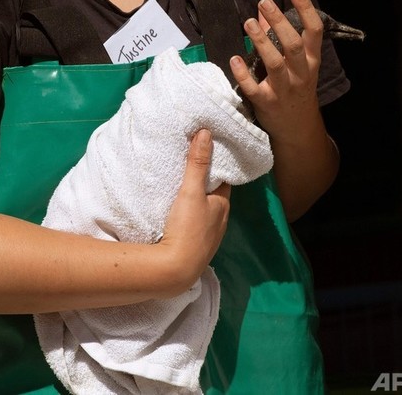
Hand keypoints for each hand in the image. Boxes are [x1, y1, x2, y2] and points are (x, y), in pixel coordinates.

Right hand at [157, 129, 230, 293]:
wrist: (176, 269)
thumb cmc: (187, 229)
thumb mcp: (191, 191)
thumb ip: (197, 163)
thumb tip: (206, 133)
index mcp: (223, 205)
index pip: (224, 179)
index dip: (217, 165)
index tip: (208, 150)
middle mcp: (220, 220)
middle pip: (215, 195)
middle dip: (206, 181)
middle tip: (193, 164)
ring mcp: (209, 235)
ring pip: (206, 210)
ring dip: (199, 199)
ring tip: (185, 185)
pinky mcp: (196, 246)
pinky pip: (197, 223)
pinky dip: (192, 214)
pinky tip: (180, 213)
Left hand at [230, 0, 323, 144]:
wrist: (298, 128)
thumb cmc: (296, 88)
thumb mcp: (296, 64)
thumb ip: (279, 37)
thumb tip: (263, 10)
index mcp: (310, 60)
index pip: (313, 30)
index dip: (306, 8)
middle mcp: (300, 73)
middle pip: (292, 44)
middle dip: (279, 22)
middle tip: (265, 2)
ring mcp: (284, 89)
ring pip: (274, 63)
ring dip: (261, 42)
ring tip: (248, 23)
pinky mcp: (267, 103)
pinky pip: (254, 88)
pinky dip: (243, 75)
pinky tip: (234, 60)